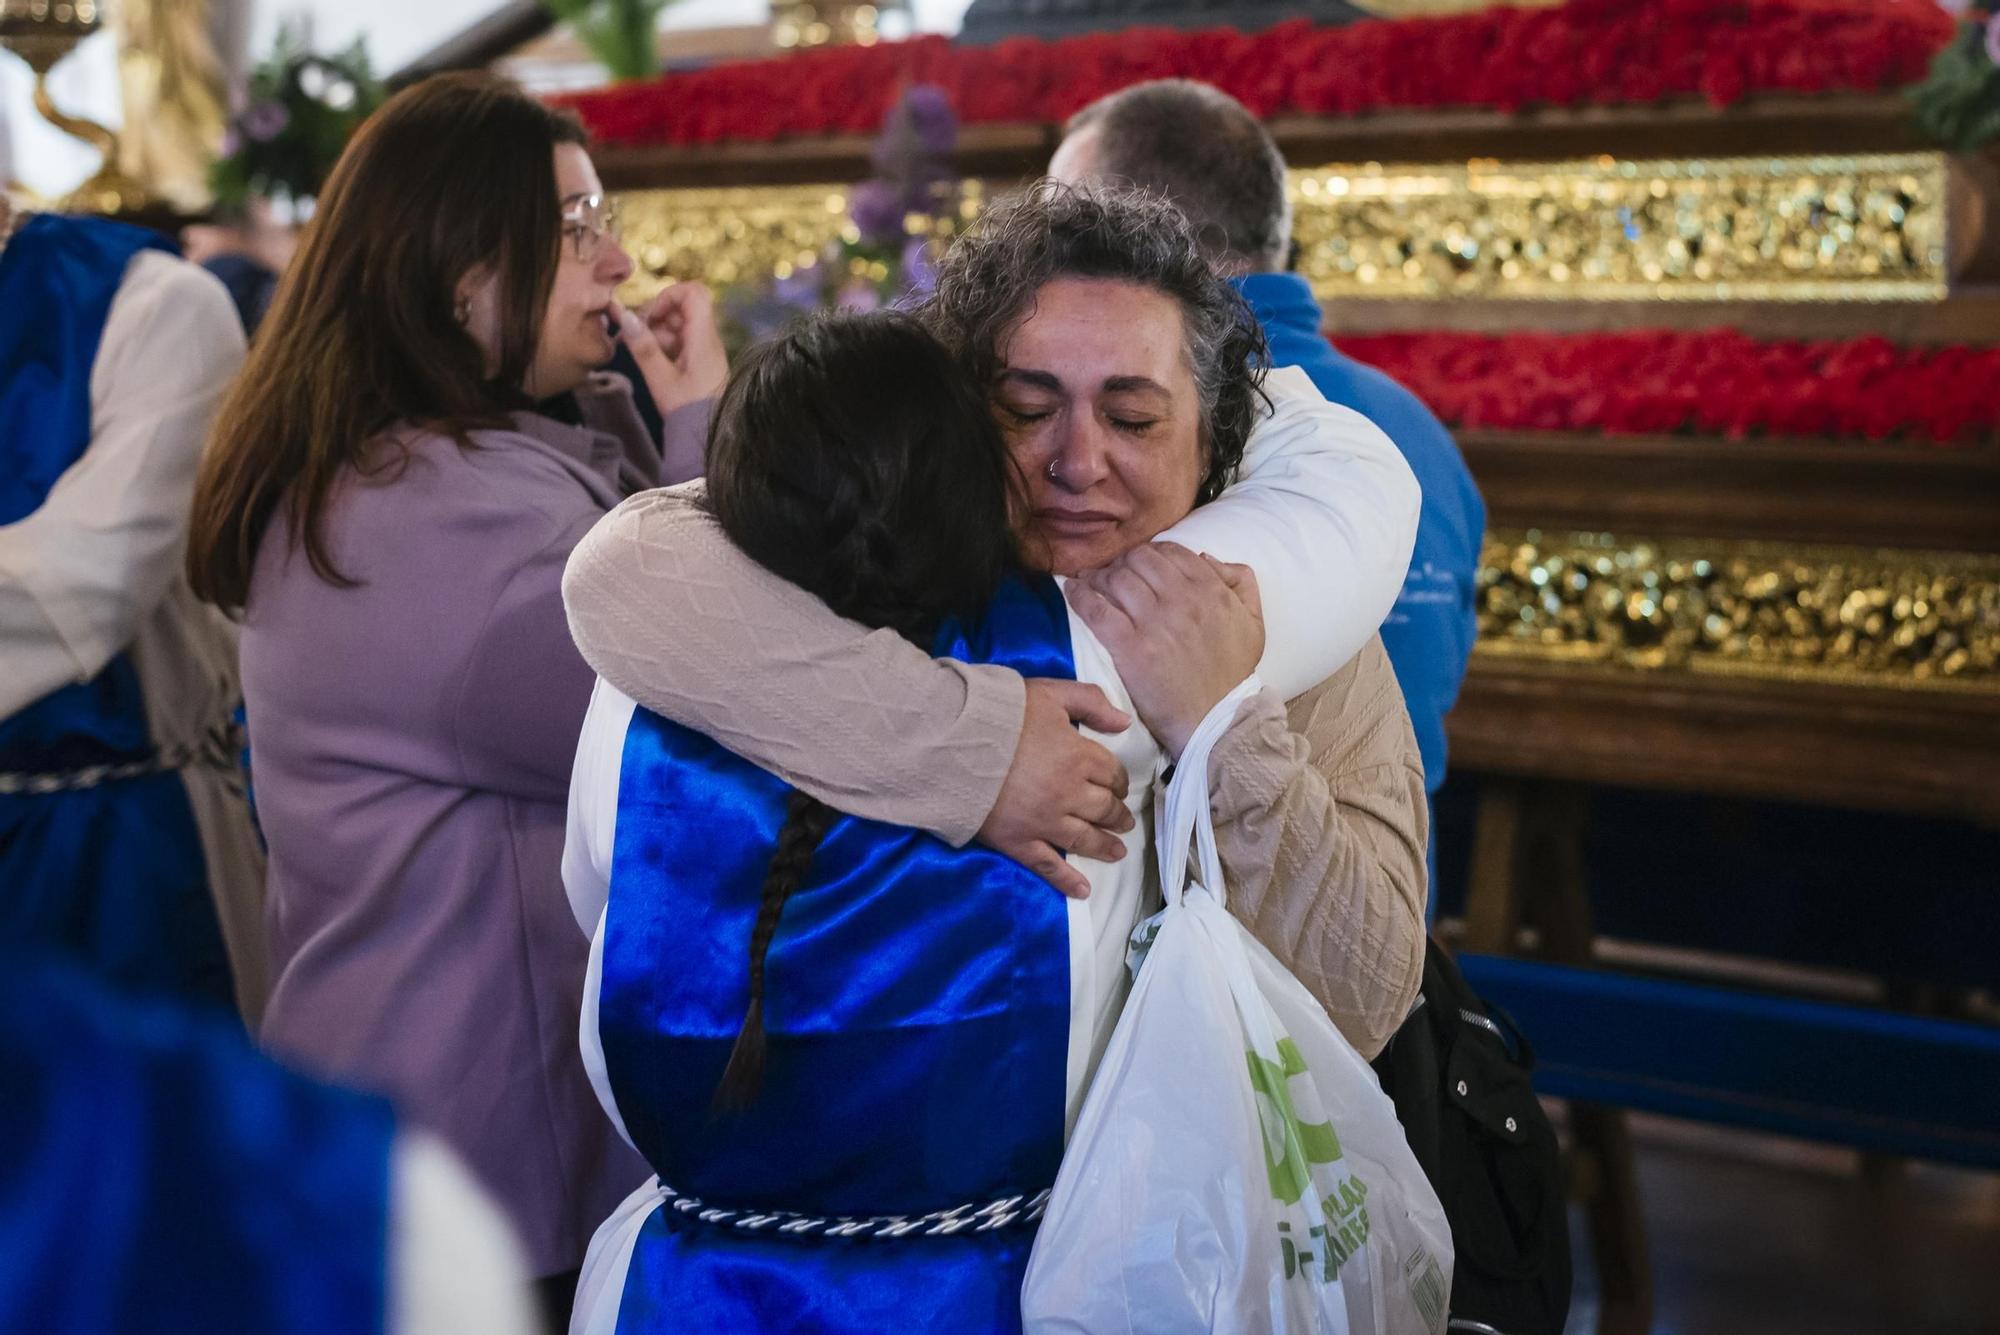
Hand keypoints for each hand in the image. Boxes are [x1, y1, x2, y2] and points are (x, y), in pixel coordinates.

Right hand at [618, 282, 728, 415]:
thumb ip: (644, 347)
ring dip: (656, 332)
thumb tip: (625, 317)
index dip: (669, 296)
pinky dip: (662, 345)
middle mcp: (707, 340)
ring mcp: (703, 350)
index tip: (650, 316)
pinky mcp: (698, 361)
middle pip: (682, 307)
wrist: (707, 437)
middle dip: (656, 316)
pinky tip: (650, 361)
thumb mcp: (661, 380)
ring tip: (639, 351)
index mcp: (704, 339)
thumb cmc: (688, 412)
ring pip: (678, 325)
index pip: (694, 293)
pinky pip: (679, 341)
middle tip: (636, 335)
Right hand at [977, 679, 1135, 898]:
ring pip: (1085, 839)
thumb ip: (1090, 702)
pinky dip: (1067, 881)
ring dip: (1105, 846)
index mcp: (1078, 756)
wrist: (952, 742)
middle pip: (1104, 809)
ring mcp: (1044, 822)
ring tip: (1118, 852)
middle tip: (1124, 821)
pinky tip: (1083, 891)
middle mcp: (1069, 794)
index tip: (1119, 786)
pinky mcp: (1018, 842)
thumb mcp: (1049, 693)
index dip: (1119, 781)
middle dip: (1118, 816)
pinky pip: (1049, 866)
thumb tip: (1125, 722)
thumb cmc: (999, 713)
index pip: (1111, 774)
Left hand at [1065, 543, 1263, 759]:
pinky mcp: (1130, 647)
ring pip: (1116, 578)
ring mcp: (1154, 622)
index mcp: (1210, 589)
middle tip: (1115, 574)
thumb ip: (1241, 582)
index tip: (1140, 565)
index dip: (1151, 553)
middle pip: (1139, 558)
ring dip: (1100, 576)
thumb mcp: (1254, 622)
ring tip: (1091, 582)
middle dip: (1124, 562)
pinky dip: (1080, 595)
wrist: (1216, 719)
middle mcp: (1182, 598)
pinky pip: (1096, 608)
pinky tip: (1073, 589)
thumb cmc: (1233, 673)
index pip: (1170, 551)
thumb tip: (1206, 557)